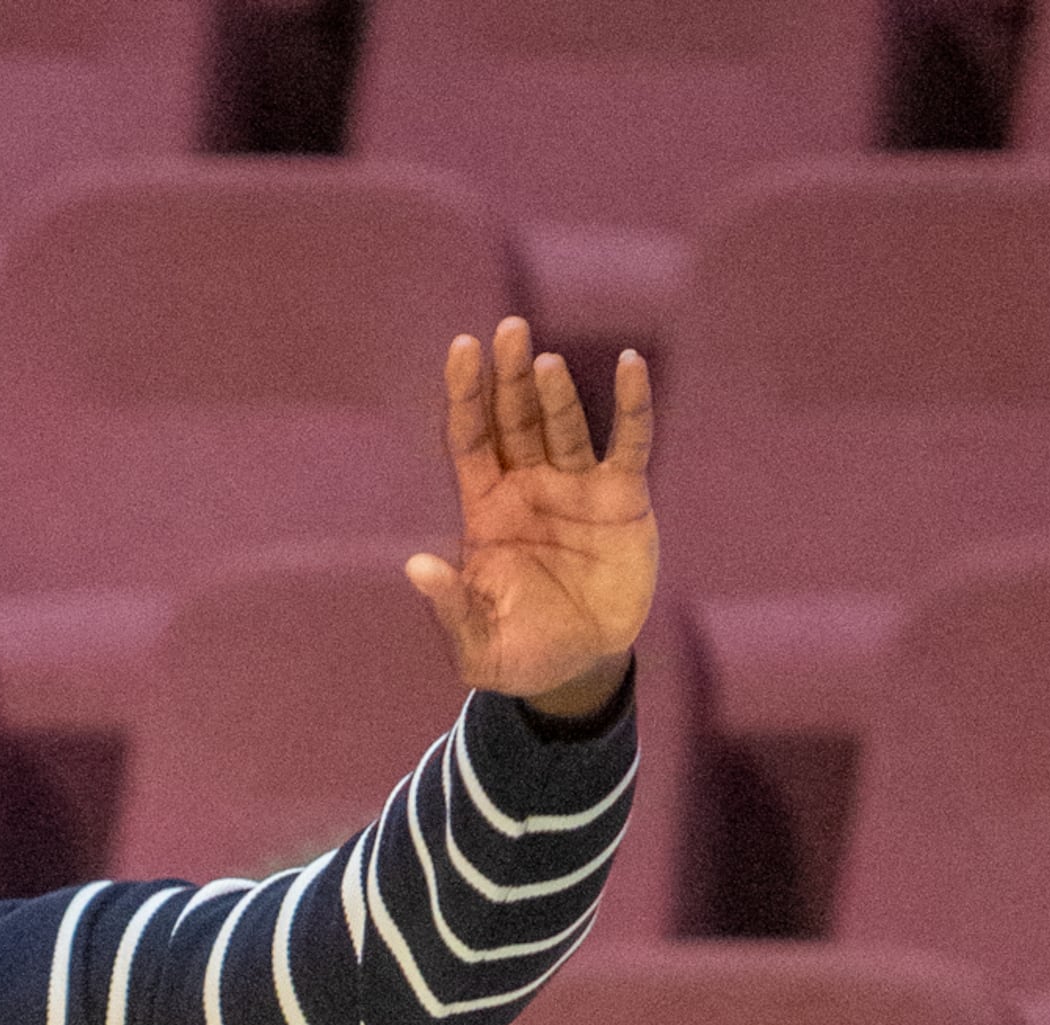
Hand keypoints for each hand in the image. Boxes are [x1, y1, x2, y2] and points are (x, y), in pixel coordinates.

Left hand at [405, 321, 657, 718]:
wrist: (581, 670)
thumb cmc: (521, 655)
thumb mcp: (478, 646)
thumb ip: (450, 607)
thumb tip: (417, 566)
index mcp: (488, 510)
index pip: (471, 438)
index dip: (466, 394)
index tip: (462, 349)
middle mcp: (529, 485)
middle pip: (515, 419)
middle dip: (509, 376)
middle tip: (508, 330)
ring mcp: (576, 487)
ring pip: (564, 424)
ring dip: (556, 391)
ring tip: (544, 362)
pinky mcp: (623, 499)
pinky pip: (630, 440)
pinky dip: (632, 403)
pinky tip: (630, 364)